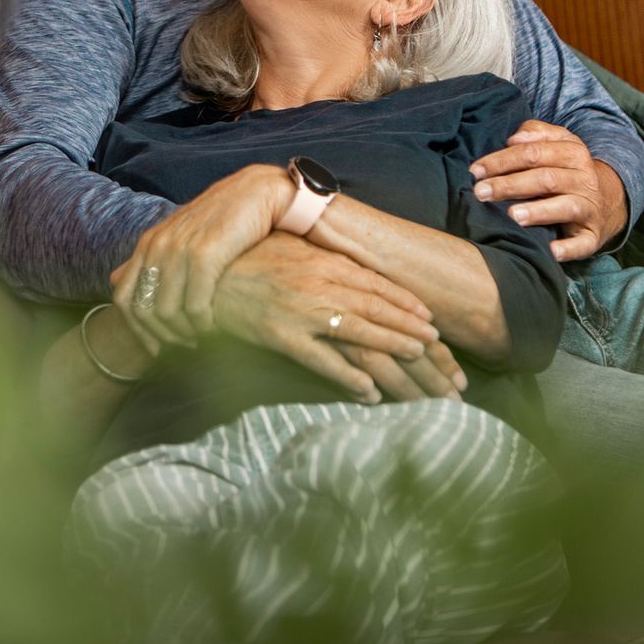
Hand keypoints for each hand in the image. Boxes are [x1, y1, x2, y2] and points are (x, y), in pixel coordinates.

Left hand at [110, 164, 293, 347]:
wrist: (257, 191)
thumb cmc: (220, 217)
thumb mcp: (176, 234)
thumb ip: (147, 257)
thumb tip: (114, 277)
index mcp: (148, 243)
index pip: (123, 297)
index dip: (136, 330)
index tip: (156, 348)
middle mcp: (158, 246)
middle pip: (144, 310)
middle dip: (164, 336)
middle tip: (187, 345)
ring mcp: (179, 250)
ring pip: (168, 312)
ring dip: (185, 333)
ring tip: (203, 337)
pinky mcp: (206, 255)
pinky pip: (195, 306)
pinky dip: (203, 324)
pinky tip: (216, 325)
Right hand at [207, 234, 442, 403]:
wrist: (205, 275)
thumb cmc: (249, 260)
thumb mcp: (291, 250)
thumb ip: (323, 259)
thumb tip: (354, 270)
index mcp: (322, 262)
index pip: (376, 283)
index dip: (406, 302)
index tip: (431, 317)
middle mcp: (318, 283)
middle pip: (376, 308)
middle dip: (411, 328)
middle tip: (438, 346)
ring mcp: (300, 311)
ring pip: (359, 332)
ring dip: (392, 347)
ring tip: (417, 361)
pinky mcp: (281, 336)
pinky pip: (323, 362)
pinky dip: (349, 379)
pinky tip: (370, 393)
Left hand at [470, 120, 626, 261]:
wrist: (608, 198)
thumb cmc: (567, 169)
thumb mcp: (558, 143)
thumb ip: (535, 133)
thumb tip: (513, 138)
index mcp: (573, 152)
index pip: (534, 153)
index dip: (502, 161)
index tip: (476, 171)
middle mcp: (584, 179)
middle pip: (546, 179)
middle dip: (510, 185)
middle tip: (481, 192)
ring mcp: (590, 208)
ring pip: (566, 206)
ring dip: (538, 211)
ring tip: (512, 215)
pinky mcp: (593, 235)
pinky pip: (583, 243)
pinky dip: (569, 248)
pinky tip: (551, 251)